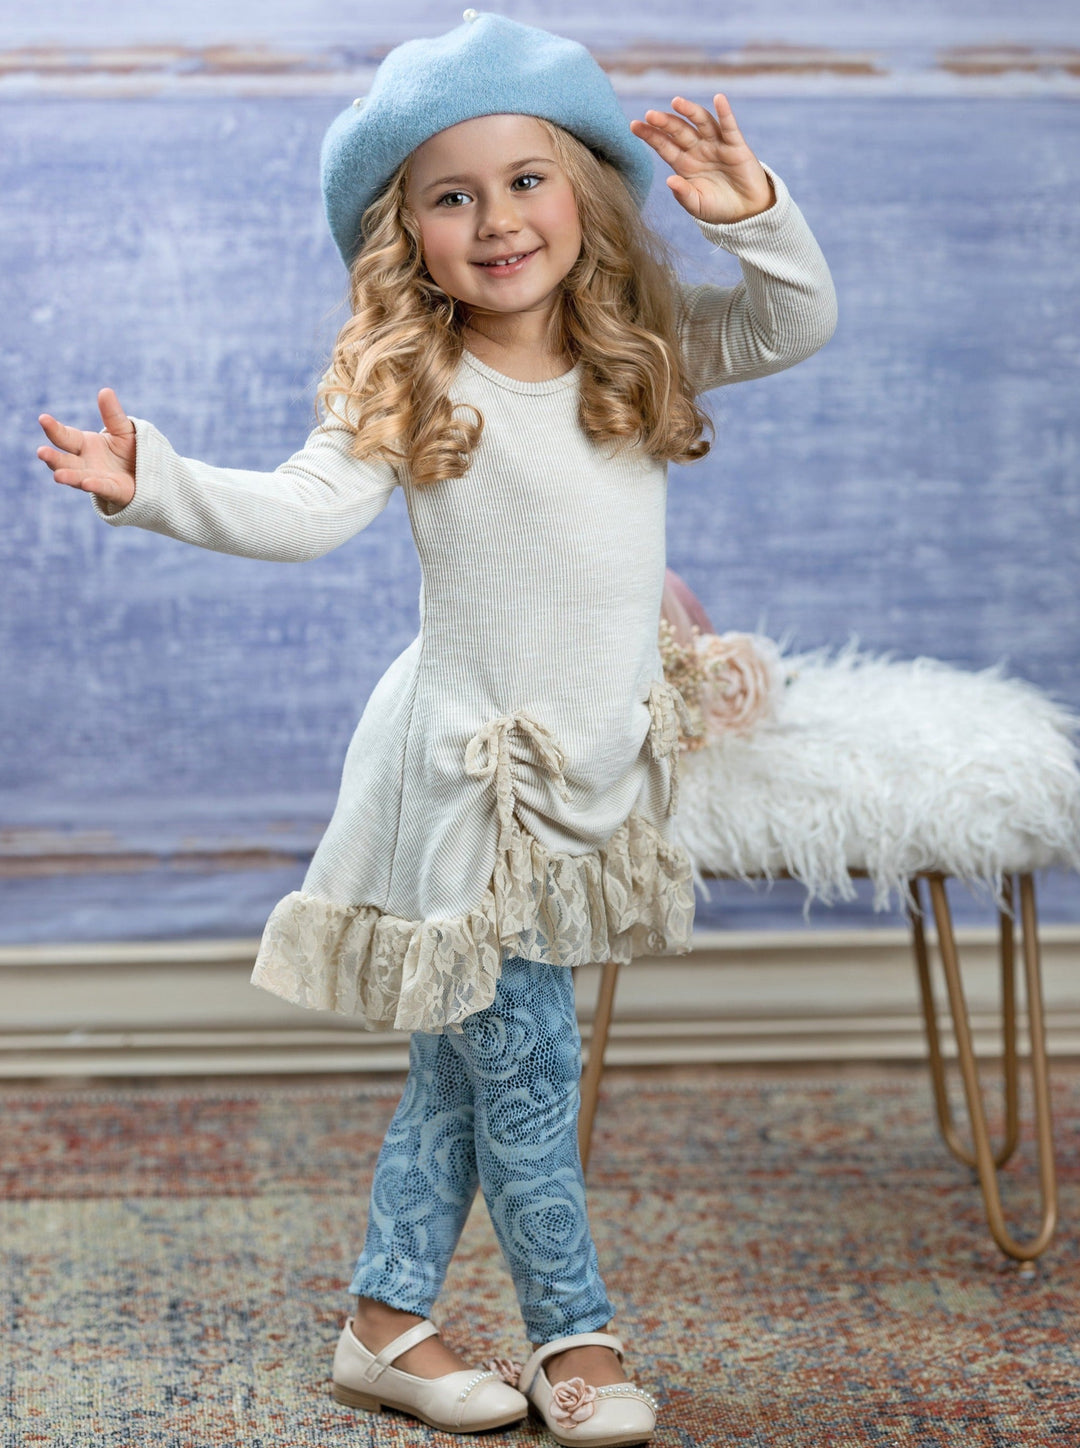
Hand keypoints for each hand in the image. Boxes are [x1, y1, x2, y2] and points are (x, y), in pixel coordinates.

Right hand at [37, 387, 136, 508]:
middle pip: (64, 460)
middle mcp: (85, 463)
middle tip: (41, 452)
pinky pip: (103, 488)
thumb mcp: (123, 429)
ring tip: (57, 475)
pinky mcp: (114, 491)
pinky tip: (87, 483)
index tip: (43, 418)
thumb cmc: (131, 450)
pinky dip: (95, 486)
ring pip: (78, 477)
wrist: (149, 473)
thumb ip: (113, 414)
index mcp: (85, 445)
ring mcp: (96, 478)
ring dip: (69, 476)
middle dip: (52, 458)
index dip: (54, 428)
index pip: (65, 436)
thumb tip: (105, 391)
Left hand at [630, 94, 773, 224]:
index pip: (664, 146)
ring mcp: (716, 145)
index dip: (650, 136)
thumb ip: (683, 194)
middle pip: (679, 131)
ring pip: (701, 122)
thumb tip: (669, 180)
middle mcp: (698, 150)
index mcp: (684, 164)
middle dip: (665, 122)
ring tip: (676, 102)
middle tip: (650, 115)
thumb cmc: (718, 208)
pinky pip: (729, 127)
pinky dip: (725, 113)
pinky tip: (719, 99)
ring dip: (690, 111)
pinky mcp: (736, 145)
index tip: (634, 125)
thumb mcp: (697, 205)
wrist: (746, 212)